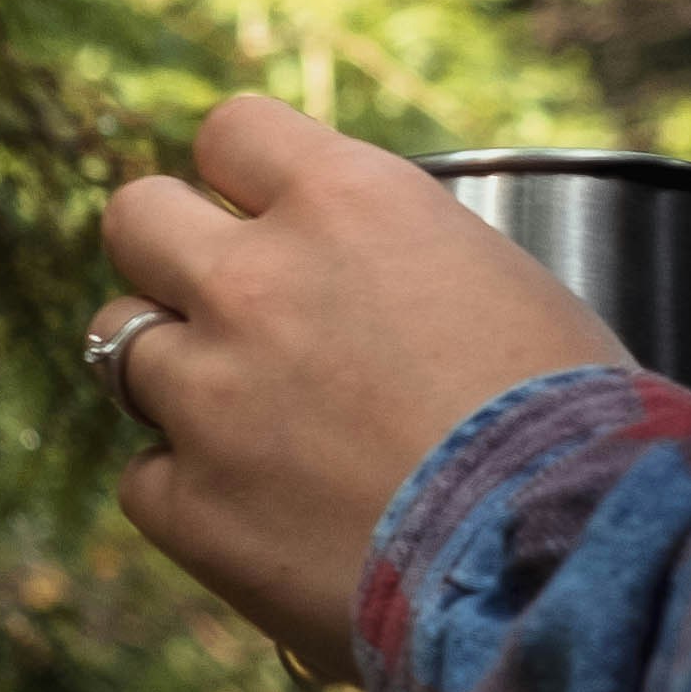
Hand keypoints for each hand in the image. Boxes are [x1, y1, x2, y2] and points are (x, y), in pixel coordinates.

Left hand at [96, 93, 626, 679]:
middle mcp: (257, 280)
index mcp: (350, 202)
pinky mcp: (190, 506)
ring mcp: (208, 394)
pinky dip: (191, 492)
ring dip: (175, 371)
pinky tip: (261, 513)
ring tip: (249, 419)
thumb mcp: (502, 283)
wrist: (559, 563)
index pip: (233, 128)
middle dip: (168, 252)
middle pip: (136, 216)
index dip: (244, 173)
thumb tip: (363, 277)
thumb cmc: (572, 423)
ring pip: (118, 343)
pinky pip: (143, 477)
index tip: (263, 210)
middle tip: (221, 303)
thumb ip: (400, 257)